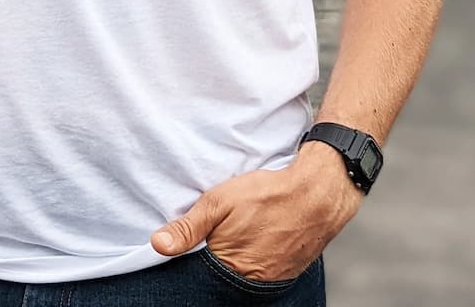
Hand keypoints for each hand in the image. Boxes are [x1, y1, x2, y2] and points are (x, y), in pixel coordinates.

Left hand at [150, 143, 362, 281]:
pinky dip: (257, 258)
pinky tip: (259, 239)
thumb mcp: (219, 201)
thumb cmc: (267, 194)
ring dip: (239, 258)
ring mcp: (271, 279)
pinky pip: (264, 272)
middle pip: (222, 275)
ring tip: (244, 233)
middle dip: (216, 258)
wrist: (317, 194)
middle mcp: (250, 281)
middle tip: (226, 232)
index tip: (200, 241)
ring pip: (243, 274)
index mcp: (228, 266)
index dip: (196, 256)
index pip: (200, 272)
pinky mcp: (287, 273)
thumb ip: (188, 227)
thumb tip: (158, 245)